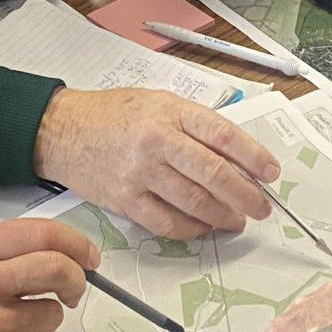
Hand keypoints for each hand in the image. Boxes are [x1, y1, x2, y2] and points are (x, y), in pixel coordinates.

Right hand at [34, 88, 279, 239]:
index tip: (271, 173)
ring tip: (237, 220)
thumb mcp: (159, 102)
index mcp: (170, 113)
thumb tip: (237, 156)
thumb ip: (195, 125)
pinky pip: (166, 222)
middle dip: (246, 195)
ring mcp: (140, 173)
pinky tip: (204, 227)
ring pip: (194, 202)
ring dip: (223, 216)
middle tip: (261, 207)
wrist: (61, 130)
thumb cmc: (112, 114)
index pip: (223, 136)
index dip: (254, 157)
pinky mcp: (125, 200)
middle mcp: (156, 142)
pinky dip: (191, 229)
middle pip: (214, 174)